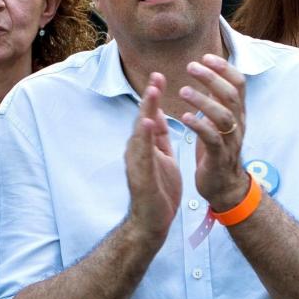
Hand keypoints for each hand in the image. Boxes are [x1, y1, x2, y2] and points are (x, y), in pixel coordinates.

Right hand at [124, 73, 180, 239]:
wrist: (153, 222)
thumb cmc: (158, 190)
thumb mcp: (162, 158)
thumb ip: (158, 138)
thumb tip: (155, 115)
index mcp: (145, 146)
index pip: (149, 116)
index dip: (154, 97)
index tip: (159, 76)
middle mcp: (137, 151)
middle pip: (142, 119)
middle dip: (149, 98)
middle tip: (156, 76)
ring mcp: (136, 163)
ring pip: (140, 132)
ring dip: (145, 111)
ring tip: (152, 92)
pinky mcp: (139, 175)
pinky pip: (142, 153)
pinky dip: (143, 136)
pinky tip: (147, 122)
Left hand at [179, 54, 249, 211]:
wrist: (225, 186)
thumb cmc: (218, 150)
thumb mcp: (220, 121)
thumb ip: (217, 100)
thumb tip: (209, 74)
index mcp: (237, 113)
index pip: (238, 84)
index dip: (224, 68)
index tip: (206, 57)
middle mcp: (238, 124)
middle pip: (231, 95)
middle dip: (212, 78)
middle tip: (191, 66)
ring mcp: (230, 141)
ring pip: (224, 116)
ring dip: (203, 101)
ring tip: (183, 91)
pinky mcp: (219, 157)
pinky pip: (213, 139)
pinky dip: (200, 126)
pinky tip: (185, 117)